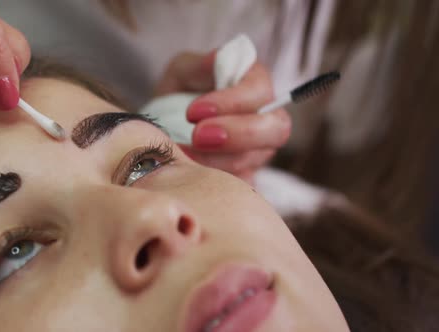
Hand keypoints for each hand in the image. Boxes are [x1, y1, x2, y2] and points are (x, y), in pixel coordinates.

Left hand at [155, 52, 290, 182]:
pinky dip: (216, 185)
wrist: (165, 131)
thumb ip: (198, 65)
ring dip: (217, 162)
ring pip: (255, 161)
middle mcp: (266, 119)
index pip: (261, 92)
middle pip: (274, 130)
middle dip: (236, 135)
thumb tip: (218, 59)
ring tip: (182, 156)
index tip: (193, 112)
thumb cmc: (179, 95)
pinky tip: (191, 177)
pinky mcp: (246, 179)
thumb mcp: (181, 73)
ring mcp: (259, 153)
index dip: (232, 102)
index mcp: (255, 85)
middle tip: (198, 137)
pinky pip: (243, 188)